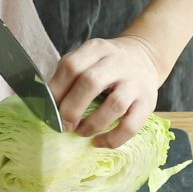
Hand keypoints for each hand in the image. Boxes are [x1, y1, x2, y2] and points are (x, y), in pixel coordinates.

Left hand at [48, 35, 165, 147]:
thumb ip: (68, 75)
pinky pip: (131, 125)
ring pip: (115, 105)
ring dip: (92, 124)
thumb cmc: (106, 65)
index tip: (48, 108)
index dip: (56, 89)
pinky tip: (98, 142)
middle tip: (63, 124)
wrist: (144, 58)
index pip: (71, 66)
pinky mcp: (148, 102)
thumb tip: (44, 103)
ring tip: (81, 132)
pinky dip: (112, 138)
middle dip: (72, 108)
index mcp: (96, 49)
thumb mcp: (88, 58)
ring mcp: (135, 82)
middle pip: (90, 82)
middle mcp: (117, 62)